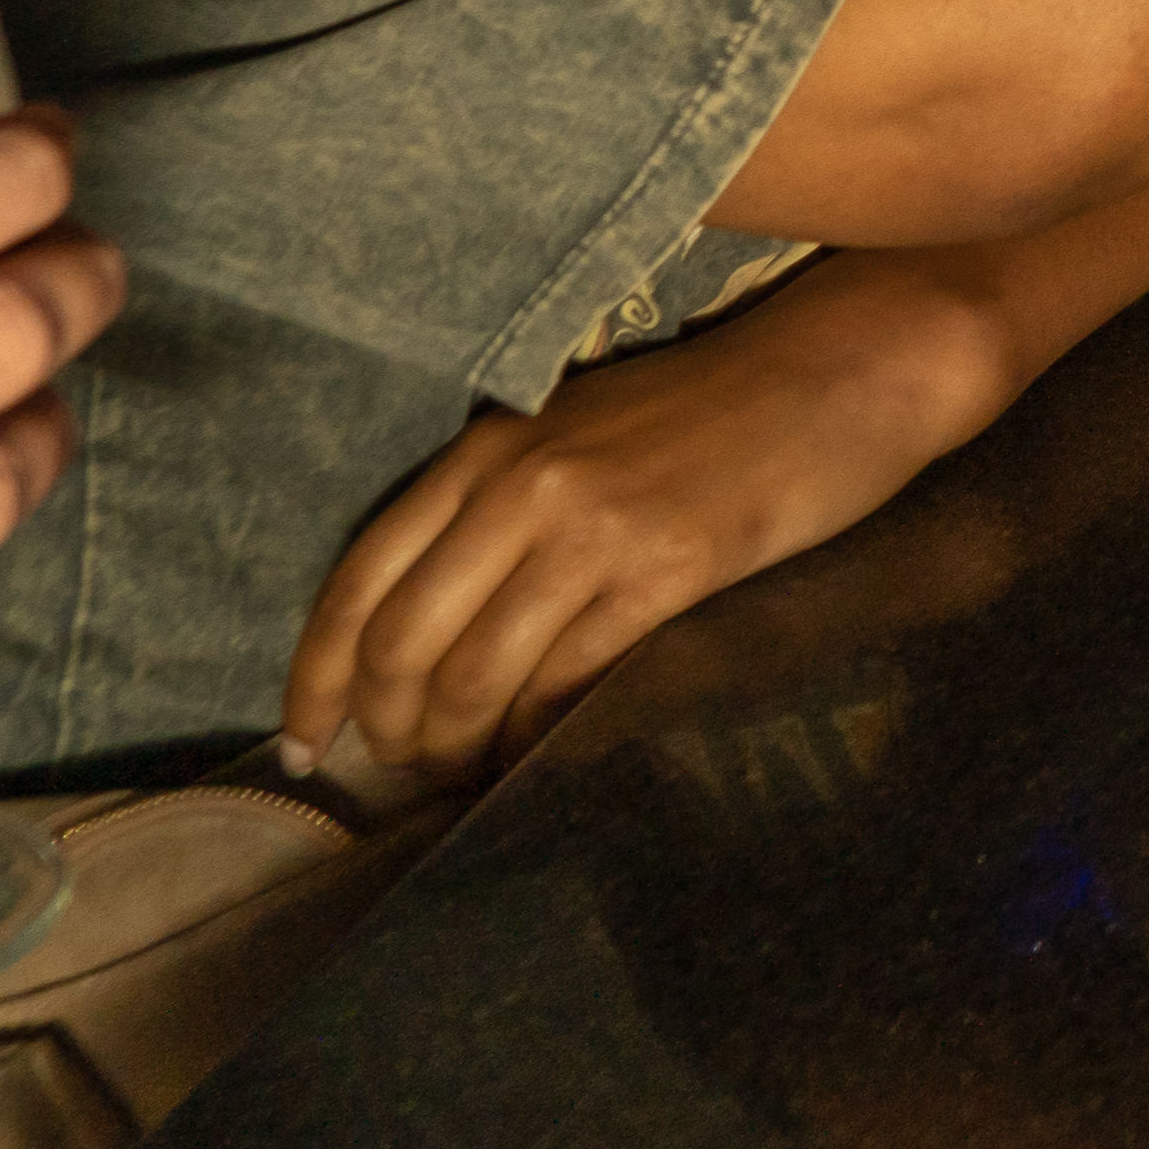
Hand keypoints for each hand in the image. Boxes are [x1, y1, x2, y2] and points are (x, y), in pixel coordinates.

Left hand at [282, 267, 1008, 785]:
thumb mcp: (579, 431)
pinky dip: (530, 739)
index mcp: (486, 449)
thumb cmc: (715, 407)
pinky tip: (529, 761)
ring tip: (462, 777)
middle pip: (401, 644)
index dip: (316, 680)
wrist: (843, 372)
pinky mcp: (666, 569)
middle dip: (386, 731)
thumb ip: (498, 501)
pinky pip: (564, 681)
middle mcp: (520, 484)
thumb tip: (426, 621)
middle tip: (400, 773)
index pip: (358, 583)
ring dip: (453, 748)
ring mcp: (592, 528)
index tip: (305, 745)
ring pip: (473, 676)